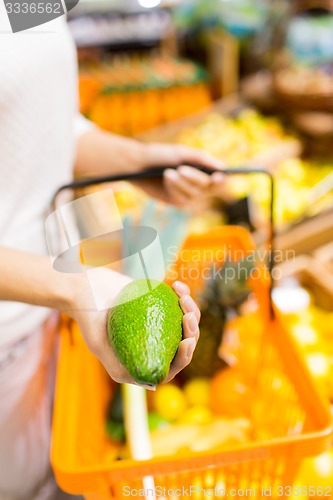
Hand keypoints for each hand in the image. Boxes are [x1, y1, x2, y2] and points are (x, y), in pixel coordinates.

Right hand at [68, 270, 199, 387]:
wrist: (84, 287)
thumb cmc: (88, 316)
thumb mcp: (99, 344)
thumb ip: (119, 366)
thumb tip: (149, 383)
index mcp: (143, 360)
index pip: (172, 366)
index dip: (185, 356)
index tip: (186, 340)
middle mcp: (153, 344)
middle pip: (183, 343)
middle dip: (192, 331)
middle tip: (188, 314)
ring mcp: (158, 324)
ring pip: (185, 323)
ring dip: (191, 311)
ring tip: (183, 297)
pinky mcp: (160, 305)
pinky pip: (178, 303)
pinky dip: (181, 295)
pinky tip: (177, 285)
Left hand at [136, 142, 225, 205]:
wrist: (138, 164)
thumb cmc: (161, 155)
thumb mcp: (181, 153)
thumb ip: (202, 159)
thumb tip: (223, 167)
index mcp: (204, 169)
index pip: (221, 179)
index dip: (222, 179)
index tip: (217, 176)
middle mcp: (200, 183)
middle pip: (209, 187)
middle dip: (194, 178)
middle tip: (181, 169)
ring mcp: (189, 194)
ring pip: (195, 194)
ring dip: (181, 183)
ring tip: (167, 172)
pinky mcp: (177, 201)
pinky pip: (182, 199)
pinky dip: (174, 189)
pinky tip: (166, 179)